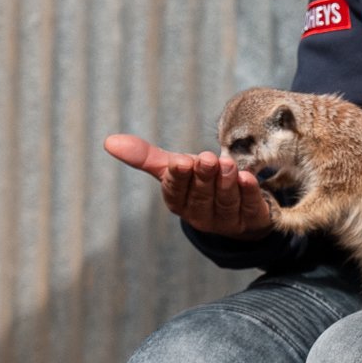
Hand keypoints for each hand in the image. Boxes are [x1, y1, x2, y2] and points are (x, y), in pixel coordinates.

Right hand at [105, 134, 274, 239]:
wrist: (238, 203)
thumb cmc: (200, 181)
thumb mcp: (174, 168)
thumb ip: (145, 157)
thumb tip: (108, 141)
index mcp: (179, 203)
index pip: (175, 193)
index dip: (178, 178)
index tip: (181, 161)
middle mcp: (200, 215)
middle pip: (200, 197)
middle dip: (203, 178)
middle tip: (206, 158)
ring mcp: (227, 221)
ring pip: (225, 203)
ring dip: (226, 183)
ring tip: (228, 165)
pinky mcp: (252, 220)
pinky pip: (250, 208)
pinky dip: (249, 193)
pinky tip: (248, 178)